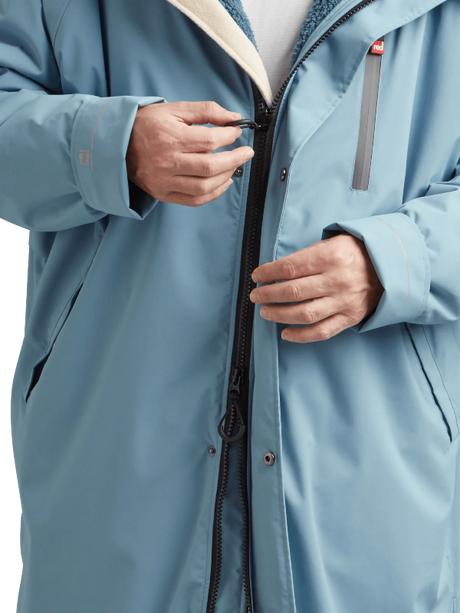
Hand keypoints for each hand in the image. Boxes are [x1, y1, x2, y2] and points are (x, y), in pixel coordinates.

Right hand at [126, 100, 253, 205]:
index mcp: (171, 138)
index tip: (236, 133)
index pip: (210, 140)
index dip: (229, 137)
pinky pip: (195, 200)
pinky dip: (214, 194)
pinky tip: (223, 183)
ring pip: (205, 186)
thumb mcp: (174, 109)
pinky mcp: (164, 194)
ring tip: (234, 166)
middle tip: (246, 152)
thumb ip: (205, 111)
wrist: (117, 145)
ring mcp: (165, 181)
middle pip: (211, 166)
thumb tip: (233, 118)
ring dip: (226, 176)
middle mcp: (168, 162)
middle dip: (235, 159)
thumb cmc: (146, 125)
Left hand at [249, 233, 383, 341]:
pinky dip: (301, 335)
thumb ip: (306, 257)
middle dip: (268, 294)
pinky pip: (321, 331)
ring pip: (304, 313)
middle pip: (292, 291)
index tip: (257, 276)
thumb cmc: (354, 252)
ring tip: (265, 311)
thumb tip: (275, 271)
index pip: (289, 267)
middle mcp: (337, 280)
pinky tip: (285, 333)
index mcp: (330, 257)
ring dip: (279, 314)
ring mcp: (344, 301)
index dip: (268, 273)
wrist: (390, 266)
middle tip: (256, 296)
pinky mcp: (350, 317)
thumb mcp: (331, 243)